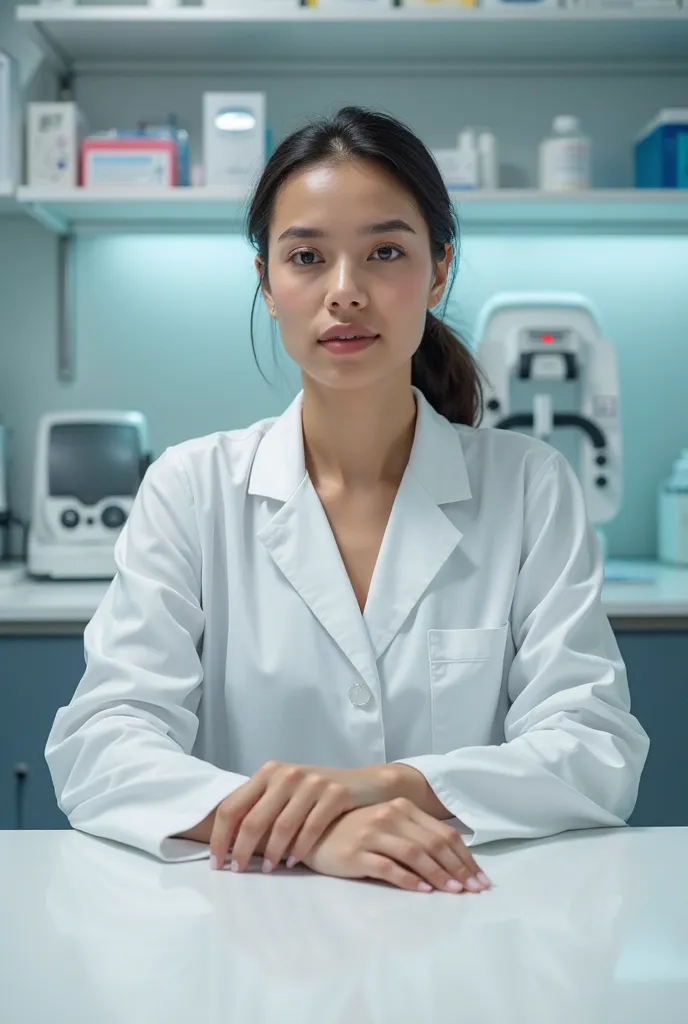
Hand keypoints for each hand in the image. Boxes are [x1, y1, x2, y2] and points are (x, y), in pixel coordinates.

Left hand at [209, 760, 397, 872]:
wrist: (366, 783)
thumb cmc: (318, 793)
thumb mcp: (286, 791)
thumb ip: (260, 805)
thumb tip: (225, 840)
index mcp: (268, 772)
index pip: (232, 806)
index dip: (220, 836)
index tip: (216, 863)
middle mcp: (287, 774)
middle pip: (253, 819)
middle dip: (241, 850)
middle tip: (237, 871)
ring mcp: (312, 783)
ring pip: (282, 826)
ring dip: (270, 853)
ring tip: (266, 870)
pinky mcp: (335, 793)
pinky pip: (311, 828)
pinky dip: (299, 849)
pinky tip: (293, 862)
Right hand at [302, 797, 491, 894]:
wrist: (310, 831)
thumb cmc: (353, 831)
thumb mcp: (387, 825)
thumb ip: (414, 835)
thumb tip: (452, 862)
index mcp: (402, 807)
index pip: (443, 833)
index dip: (465, 858)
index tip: (480, 878)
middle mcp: (390, 815)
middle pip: (434, 844)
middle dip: (459, 869)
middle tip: (475, 890)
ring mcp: (373, 832)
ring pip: (416, 855)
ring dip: (439, 875)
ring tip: (454, 892)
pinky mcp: (357, 852)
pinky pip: (389, 867)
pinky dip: (410, 880)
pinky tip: (423, 891)